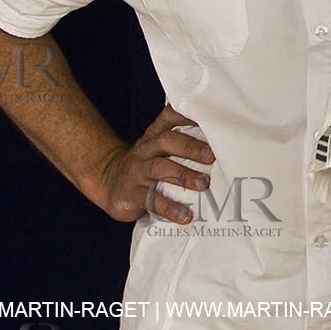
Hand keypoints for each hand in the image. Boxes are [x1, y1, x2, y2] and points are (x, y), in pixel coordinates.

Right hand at [91, 105, 213, 223]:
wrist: (108, 181)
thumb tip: (221, 142)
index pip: (169, 117)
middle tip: (212, 156)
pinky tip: (186, 215)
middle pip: (166, 141)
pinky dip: (171, 208)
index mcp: (155, 135)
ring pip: (160, 169)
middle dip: (190, 147)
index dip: (186, 114)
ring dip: (184, 176)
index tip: (206, 116)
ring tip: (204, 184)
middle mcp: (146, 149)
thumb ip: (182, 140)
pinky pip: (152, 200)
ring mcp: (137, 171)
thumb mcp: (158, 147)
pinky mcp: (132, 194)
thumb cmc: (145, 163)